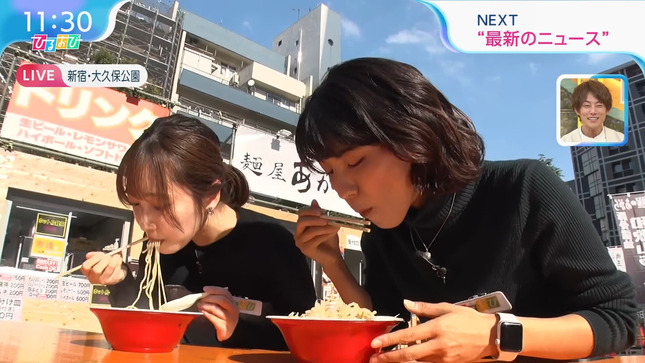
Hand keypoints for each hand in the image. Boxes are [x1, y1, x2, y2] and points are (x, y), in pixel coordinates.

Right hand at [81, 252, 127, 284]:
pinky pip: (116, 272)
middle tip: (109, 256)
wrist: (113, 272)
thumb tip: (89, 255)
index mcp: (88, 272)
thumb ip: (93, 255)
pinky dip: (119, 265)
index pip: (86, 267)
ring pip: (108, 271)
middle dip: (104, 261)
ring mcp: (104, 281)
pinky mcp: (113, 281)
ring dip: (113, 262)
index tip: (100, 255)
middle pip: (96, 270)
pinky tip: (119, 261)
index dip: (93, 259)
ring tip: (116, 257)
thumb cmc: (104, 265)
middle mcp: (94, 278)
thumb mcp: (97, 258)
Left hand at [197, 286, 239, 341]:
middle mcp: (233, 310)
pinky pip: (213, 318)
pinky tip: (203, 312)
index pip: (225, 292)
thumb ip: (218, 301)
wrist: (227, 334)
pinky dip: (206, 314)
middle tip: (201, 300)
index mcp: (233, 303)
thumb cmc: (224, 319)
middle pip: (222, 299)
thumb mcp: (224, 308)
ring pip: (216, 308)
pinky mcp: (224, 326)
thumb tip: (205, 294)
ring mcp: (229, 318)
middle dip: (209, 298)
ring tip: (200, 306)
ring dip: (206, 305)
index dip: (214, 289)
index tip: (205, 289)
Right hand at [295, 200, 342, 267]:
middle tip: (326, 219)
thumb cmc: (329, 240)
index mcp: (301, 226)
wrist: (332, 255)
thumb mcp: (326, 225)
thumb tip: (314, 201)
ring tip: (334, 227)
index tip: (321, 211)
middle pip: (301, 221)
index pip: (301, 214)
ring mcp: (300, 242)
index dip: (310, 211)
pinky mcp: (306, 249)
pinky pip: (315, 239)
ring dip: (324, 228)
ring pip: (310, 231)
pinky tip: (332, 233)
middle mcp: (298, 234)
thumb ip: (319, 215)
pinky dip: (325, 234)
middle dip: (314, 219)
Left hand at [369, 300, 496, 362]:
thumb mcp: (447, 308)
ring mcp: (444, 358)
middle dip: (389, 358)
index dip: (390, 340)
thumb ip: (425, 308)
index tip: (375, 343)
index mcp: (437, 328)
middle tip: (374, 359)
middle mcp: (439, 345)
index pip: (408, 336)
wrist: (492, 336)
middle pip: (409, 355)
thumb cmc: (470, 319)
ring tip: (385, 361)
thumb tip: (406, 303)